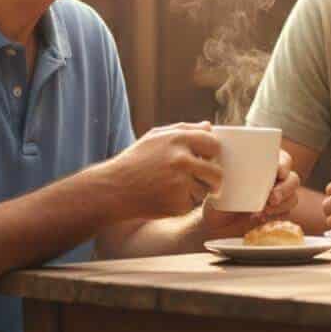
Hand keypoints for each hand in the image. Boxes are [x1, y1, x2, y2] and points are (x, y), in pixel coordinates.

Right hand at [107, 122, 221, 218]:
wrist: (114, 189)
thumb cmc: (136, 160)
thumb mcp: (156, 136)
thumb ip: (185, 129)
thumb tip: (209, 127)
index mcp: (178, 139)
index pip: (214, 144)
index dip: (213, 152)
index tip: (208, 158)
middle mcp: (182, 160)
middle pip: (216, 172)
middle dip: (213, 177)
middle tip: (205, 180)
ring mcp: (180, 183)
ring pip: (205, 190)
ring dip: (197, 191)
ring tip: (176, 187)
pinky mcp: (177, 204)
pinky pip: (193, 204)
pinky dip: (185, 202)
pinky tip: (168, 197)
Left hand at [201, 149, 299, 237]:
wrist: (213, 215)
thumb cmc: (215, 186)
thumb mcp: (212, 169)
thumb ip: (211, 150)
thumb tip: (208, 126)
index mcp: (265, 161)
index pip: (284, 159)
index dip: (284, 165)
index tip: (277, 172)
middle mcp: (275, 177)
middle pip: (293, 180)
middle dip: (285, 189)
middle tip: (271, 198)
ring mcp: (277, 195)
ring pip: (292, 198)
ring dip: (281, 206)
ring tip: (262, 212)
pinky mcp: (275, 213)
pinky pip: (285, 214)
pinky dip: (275, 217)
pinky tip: (259, 218)